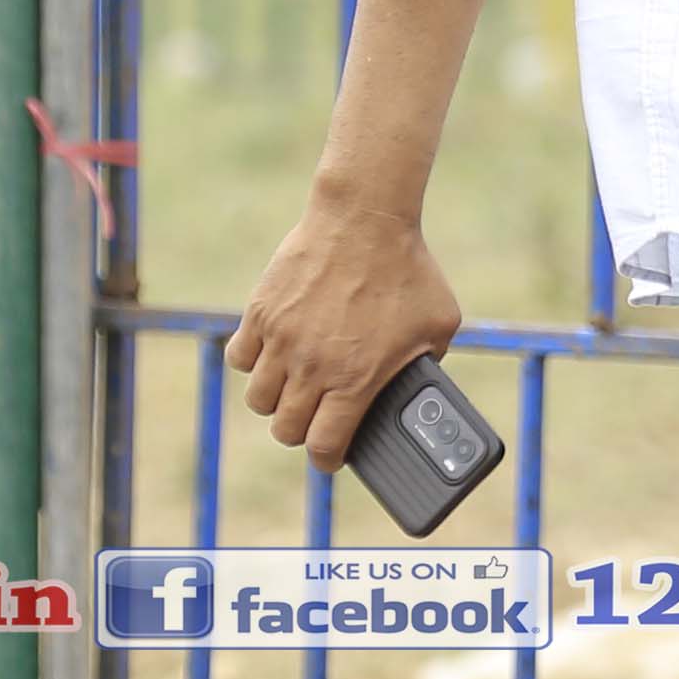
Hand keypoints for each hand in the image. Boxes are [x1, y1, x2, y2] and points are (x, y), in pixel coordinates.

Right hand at [231, 193, 461, 463]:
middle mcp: (313, 367)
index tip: (332, 455)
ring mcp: (282, 340)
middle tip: (315, 418)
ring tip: (293, 388)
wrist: (364, 218)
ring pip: (258, 400)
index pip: (324, 446)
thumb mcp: (438, 326)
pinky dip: (253, 362)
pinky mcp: (261, 313)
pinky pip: (240, 358)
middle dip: (302, 431)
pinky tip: (272, 354)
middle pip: (286, 429)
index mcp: (356, 380)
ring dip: (276, 401)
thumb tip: (422, 386)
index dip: (328, 459)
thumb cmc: (408, 270)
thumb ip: (427, 364)